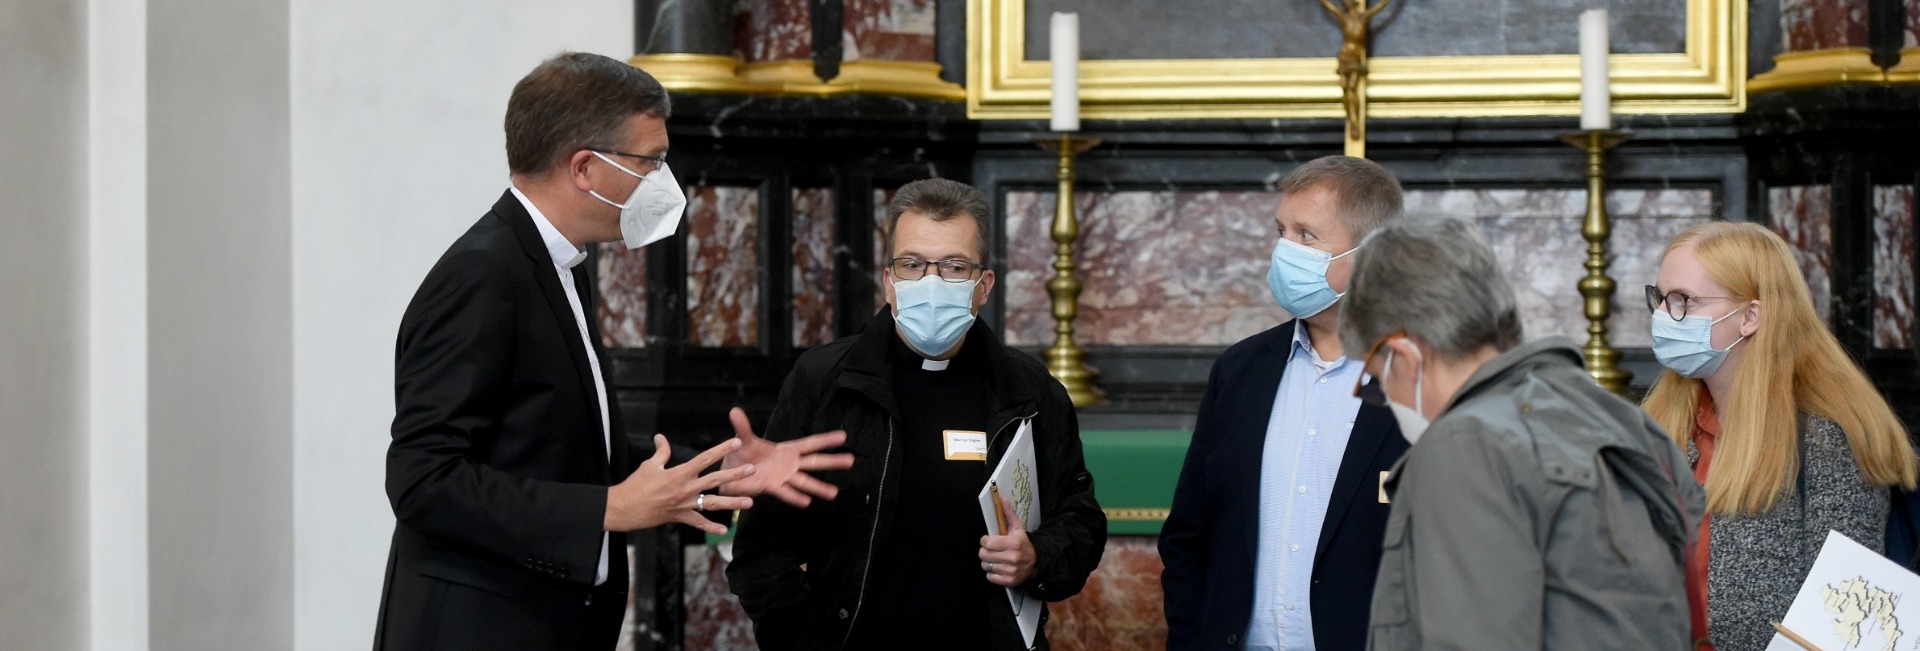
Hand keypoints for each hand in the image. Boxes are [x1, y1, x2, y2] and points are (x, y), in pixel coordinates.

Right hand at [605, 434, 753, 534]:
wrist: (624, 508)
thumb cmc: (635, 485)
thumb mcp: (649, 465)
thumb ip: (661, 452)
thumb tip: (661, 437)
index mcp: (679, 473)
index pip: (704, 458)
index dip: (721, 450)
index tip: (736, 442)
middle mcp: (685, 489)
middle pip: (715, 480)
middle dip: (735, 475)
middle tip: (751, 469)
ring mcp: (684, 505)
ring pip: (713, 503)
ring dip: (732, 503)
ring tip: (749, 503)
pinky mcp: (680, 517)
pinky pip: (698, 523)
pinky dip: (710, 528)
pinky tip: (725, 530)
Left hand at [718, 407, 854, 507]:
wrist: (728, 474)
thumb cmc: (740, 455)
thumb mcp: (742, 440)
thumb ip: (743, 427)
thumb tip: (734, 410)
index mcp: (786, 449)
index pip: (809, 443)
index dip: (825, 439)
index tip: (843, 436)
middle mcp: (788, 464)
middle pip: (814, 462)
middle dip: (832, 461)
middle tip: (851, 460)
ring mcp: (782, 477)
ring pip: (804, 481)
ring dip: (818, 487)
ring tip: (834, 493)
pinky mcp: (772, 487)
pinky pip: (785, 492)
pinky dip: (795, 497)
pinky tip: (806, 502)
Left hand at [978, 493, 1036, 586]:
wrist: (1037, 561)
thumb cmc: (1024, 543)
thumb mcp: (1018, 527)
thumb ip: (1007, 513)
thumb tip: (1001, 498)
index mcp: (1013, 543)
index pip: (987, 543)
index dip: (985, 540)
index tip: (988, 540)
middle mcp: (1012, 557)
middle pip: (984, 555)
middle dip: (985, 551)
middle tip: (991, 549)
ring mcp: (1011, 570)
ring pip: (985, 566)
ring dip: (988, 562)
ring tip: (995, 558)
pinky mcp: (1010, 581)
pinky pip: (990, 577)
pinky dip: (992, 573)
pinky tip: (999, 567)